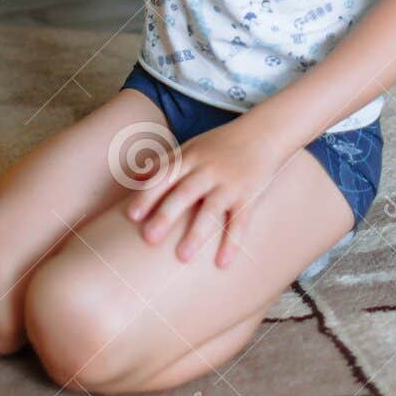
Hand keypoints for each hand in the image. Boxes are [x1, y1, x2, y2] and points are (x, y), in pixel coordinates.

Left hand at [126, 118, 284, 268]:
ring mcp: (229, 183)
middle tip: (149, 239)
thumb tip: (135, 177)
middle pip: (184, 193)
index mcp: (189, 158)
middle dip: (166, 215)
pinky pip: (240, 221)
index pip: (164, 176)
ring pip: (211, 210)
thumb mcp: (191, 146)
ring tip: (183, 257)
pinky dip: (232, 243)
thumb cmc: (220, 144)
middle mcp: (207, 170)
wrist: (263, 132)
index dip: (147, 195)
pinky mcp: (249, 196)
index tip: (131, 216)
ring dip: (196, 234)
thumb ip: (165, 163)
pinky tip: (222, 264)